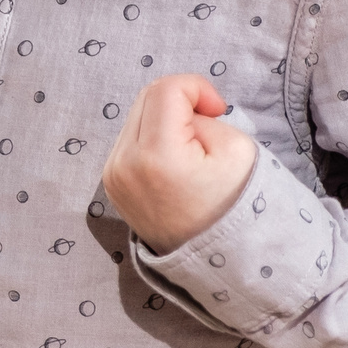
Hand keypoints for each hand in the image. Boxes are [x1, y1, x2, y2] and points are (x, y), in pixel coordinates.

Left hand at [100, 74, 258, 254]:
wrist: (215, 259)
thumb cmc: (232, 205)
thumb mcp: (236, 148)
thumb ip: (201, 118)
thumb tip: (179, 115)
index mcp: (155, 156)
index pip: (165, 90)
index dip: (196, 88)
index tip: (218, 110)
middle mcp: (124, 164)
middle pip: (146, 97)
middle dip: (180, 103)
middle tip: (207, 127)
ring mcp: (113, 175)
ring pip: (136, 117)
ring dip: (165, 121)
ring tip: (191, 150)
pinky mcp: (111, 184)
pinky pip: (129, 140)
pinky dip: (152, 139)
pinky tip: (174, 163)